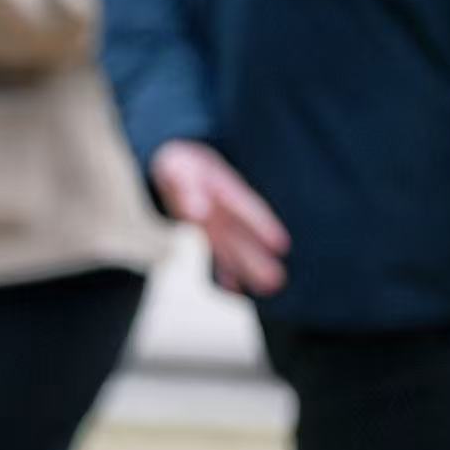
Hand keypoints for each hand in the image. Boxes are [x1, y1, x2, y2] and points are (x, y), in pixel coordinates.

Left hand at [149, 140, 288, 295]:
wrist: (168, 161)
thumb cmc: (175, 164)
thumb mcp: (176, 168)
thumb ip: (187, 188)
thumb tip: (198, 213)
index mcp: (220, 185)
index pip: (243, 206)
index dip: (261, 224)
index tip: (280, 244)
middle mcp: (221, 207)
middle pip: (241, 235)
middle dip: (257, 257)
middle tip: (277, 280)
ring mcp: (213, 221)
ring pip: (232, 247)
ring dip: (247, 267)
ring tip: (270, 287)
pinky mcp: (202, 231)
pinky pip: (215, 253)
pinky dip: (224, 271)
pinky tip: (235, 289)